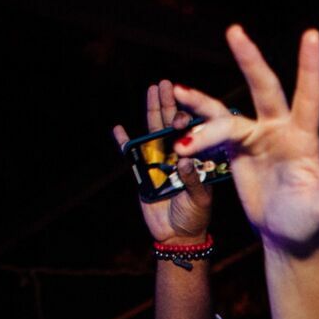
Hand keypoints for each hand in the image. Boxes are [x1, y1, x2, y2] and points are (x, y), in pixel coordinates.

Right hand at [112, 79, 213, 242]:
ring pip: (154, 131)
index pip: (195, 131)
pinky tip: (118, 128)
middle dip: (169, 102)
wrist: (177, 236)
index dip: (191, 115)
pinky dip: (124, 143)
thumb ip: (193, 180)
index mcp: (197, 157)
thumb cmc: (195, 216)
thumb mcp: (200, 199)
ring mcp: (160, 160)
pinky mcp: (143, 172)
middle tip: (165, 83)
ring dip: (152, 110)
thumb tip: (183, 160)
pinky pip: (132, 155)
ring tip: (151, 89)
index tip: (187, 106)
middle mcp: (179, 153)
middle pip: (172, 123)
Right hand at [174, 26, 318, 251]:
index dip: (310, 67)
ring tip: (180, 111)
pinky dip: (196, 121)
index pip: (309, 96)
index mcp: (304, 137)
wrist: (286, 235)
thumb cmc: (310, 220)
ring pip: (227, 116)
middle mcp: (280, 129)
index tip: (312, 35)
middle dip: (250, 60)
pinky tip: (179, 108)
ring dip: (204, 114)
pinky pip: (213, 128)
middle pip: (264, 87)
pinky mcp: (237, 148)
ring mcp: (257, 136)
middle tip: (235, 31)